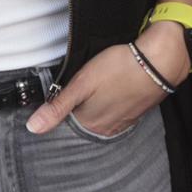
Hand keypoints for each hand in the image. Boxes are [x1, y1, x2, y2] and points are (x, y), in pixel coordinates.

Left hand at [25, 24, 187, 138]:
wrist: (159, 62)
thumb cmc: (119, 68)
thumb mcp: (82, 83)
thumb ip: (57, 107)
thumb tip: (32, 128)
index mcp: (90, 124)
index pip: (66, 120)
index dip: (63, 102)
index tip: (68, 88)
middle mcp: (106, 129)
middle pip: (83, 118)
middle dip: (80, 103)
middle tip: (86, 82)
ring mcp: (123, 122)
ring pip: (100, 114)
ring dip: (97, 102)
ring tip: (101, 82)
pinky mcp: (135, 112)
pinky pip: (116, 111)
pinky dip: (112, 101)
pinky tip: (114, 87)